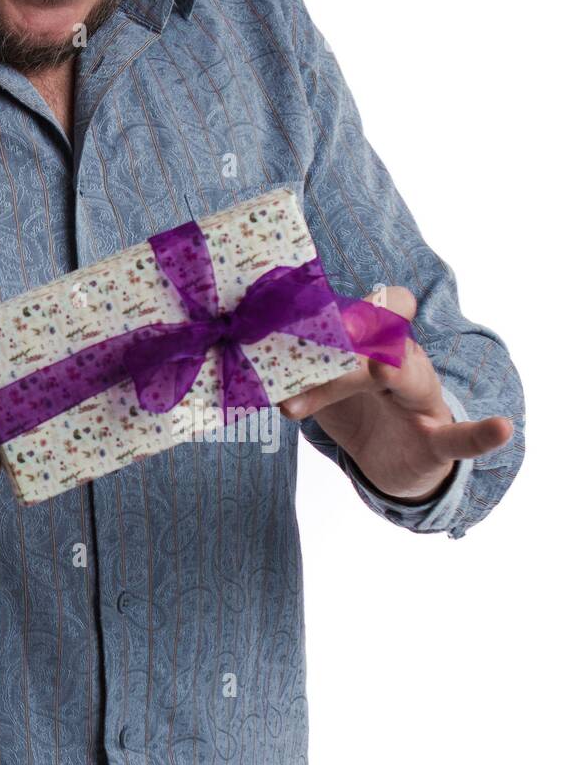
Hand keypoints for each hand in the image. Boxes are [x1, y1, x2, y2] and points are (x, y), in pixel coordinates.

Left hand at [278, 286, 512, 501]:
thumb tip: (263, 374)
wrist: (389, 459)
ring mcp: (424, 400)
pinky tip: (501, 428)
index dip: (348, 305)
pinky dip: (483, 433)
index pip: (378, 308)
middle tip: (299, 368)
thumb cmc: (356, 410)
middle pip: (377, 342)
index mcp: (378, 344)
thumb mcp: (325, 390)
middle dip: (338, 352)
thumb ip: (300, 377)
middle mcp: (405, 363)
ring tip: (378, 371)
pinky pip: (465, 436)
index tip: (303, 314)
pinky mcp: (439, 440)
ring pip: (408, 377)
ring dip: (382, 377)